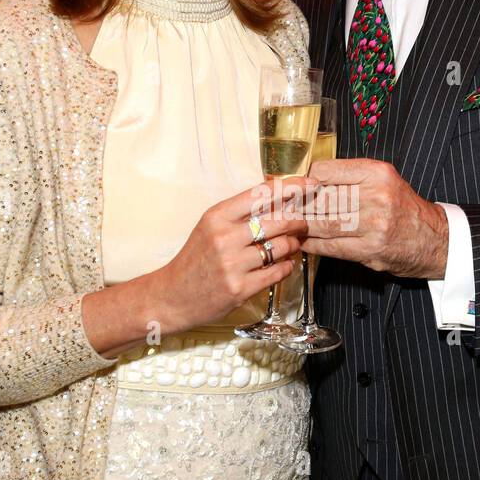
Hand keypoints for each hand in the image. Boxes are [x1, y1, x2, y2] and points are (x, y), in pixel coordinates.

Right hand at [151, 177, 310, 332]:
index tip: (308, 184)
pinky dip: (287, 266)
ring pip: (281, 247)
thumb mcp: (209, 227)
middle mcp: (225, 237)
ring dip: (293, 244)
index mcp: (217, 216)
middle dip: (298, 220)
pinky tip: (285, 263)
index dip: (291, 186)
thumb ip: (239, 212)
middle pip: (278, 220)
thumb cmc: (194, 259)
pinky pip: (277, 272)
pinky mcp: (240, 288)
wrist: (171, 296)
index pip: (262, 194)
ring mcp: (233, 264)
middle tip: (304, 222)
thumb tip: (274, 193)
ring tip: (293, 244)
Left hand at [301, 159, 448, 277]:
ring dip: (301, 227)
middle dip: (296, 205)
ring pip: (321, 223)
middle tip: (279, 209)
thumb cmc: (402, 206)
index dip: (305, 181)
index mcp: (376, 172)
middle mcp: (376, 196)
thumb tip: (306, 181)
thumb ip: (348, 177)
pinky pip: (330, 246)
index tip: (295, 187)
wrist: (432, 238)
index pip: (325, 171)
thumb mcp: (382, 179)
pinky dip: (312, 244)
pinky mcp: (369, 249)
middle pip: (320, 199)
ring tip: (288, 226)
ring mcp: (373, 225)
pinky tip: (304, 242)